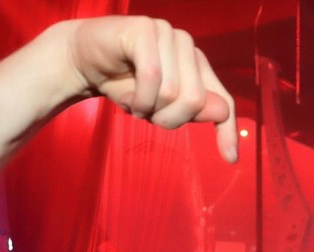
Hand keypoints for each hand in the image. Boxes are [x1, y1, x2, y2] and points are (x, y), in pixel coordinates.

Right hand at [64, 16, 237, 162]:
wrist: (82, 61)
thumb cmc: (123, 84)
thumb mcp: (158, 107)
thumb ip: (190, 109)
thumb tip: (222, 113)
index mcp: (197, 65)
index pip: (223, 100)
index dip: (227, 130)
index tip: (230, 158)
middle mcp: (187, 46)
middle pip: (195, 101)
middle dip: (168, 119)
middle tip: (147, 116)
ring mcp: (168, 34)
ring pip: (172, 91)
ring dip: (147, 109)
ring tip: (134, 102)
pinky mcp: (146, 30)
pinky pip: (152, 77)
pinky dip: (138, 97)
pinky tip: (127, 97)